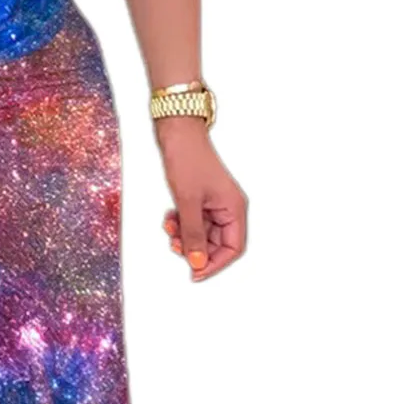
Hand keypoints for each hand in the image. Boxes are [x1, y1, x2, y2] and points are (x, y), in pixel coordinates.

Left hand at [156, 117, 247, 281]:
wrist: (176, 130)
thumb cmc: (187, 158)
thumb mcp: (188, 201)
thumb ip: (193, 234)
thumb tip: (197, 262)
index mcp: (234, 208)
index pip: (233, 248)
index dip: (215, 263)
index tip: (195, 272)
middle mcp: (228, 207)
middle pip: (217, 242)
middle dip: (195, 247)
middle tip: (176, 246)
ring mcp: (213, 201)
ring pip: (203, 231)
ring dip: (185, 235)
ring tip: (170, 230)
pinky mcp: (200, 196)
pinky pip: (194, 219)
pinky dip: (181, 223)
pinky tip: (169, 219)